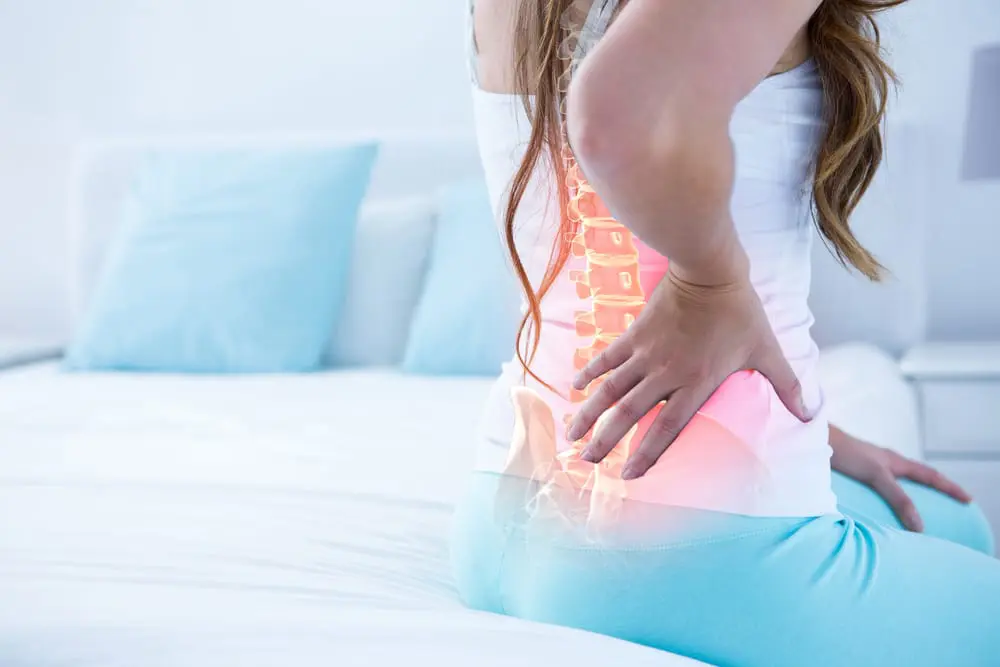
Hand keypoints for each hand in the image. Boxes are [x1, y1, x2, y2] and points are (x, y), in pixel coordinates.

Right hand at [566, 261, 810, 480]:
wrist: (709, 270)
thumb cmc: (740, 312)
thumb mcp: (767, 350)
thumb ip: (787, 385)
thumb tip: (813, 414)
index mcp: (696, 384)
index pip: (667, 428)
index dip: (647, 454)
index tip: (629, 476)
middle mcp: (665, 374)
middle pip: (628, 415)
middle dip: (606, 441)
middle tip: (587, 462)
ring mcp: (646, 354)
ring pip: (610, 390)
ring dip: (589, 413)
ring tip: (571, 435)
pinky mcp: (634, 334)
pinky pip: (607, 358)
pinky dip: (590, 372)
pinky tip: (574, 386)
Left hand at [830, 426, 972, 531]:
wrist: (818, 442)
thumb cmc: (848, 454)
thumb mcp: (877, 476)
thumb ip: (898, 498)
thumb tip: (920, 525)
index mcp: (897, 462)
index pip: (931, 476)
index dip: (950, 488)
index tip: (968, 499)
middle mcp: (888, 462)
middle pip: (919, 475)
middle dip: (937, 488)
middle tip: (952, 500)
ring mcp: (873, 465)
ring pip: (900, 479)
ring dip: (914, 490)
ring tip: (922, 504)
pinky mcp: (859, 470)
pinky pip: (883, 483)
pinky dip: (892, 492)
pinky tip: (885, 502)